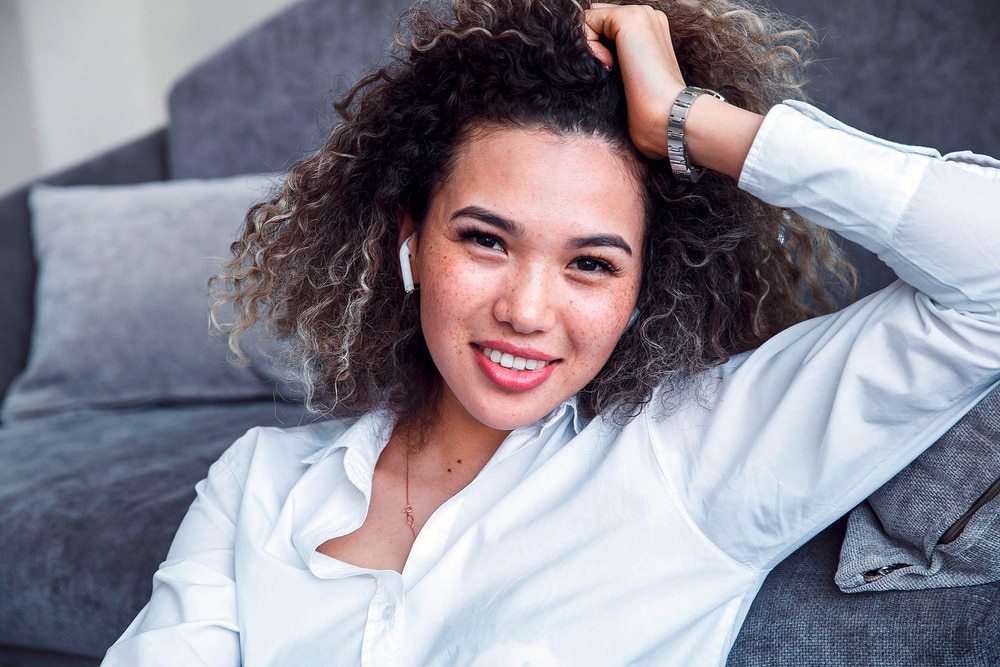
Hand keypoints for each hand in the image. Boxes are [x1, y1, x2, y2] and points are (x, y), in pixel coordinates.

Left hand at [584, 2, 763, 178]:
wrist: (669, 114)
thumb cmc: (651, 109)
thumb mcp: (628, 79)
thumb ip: (613, 60)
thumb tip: (593, 57)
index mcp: (651, 30)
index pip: (608, 26)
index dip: (598, 47)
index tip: (611, 73)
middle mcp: (648, 16)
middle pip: (598, 20)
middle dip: (592, 44)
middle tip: (608, 71)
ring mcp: (641, 14)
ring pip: (591, 18)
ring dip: (590, 46)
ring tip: (611, 69)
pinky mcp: (629, 18)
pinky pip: (588, 20)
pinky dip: (588, 44)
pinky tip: (609, 65)